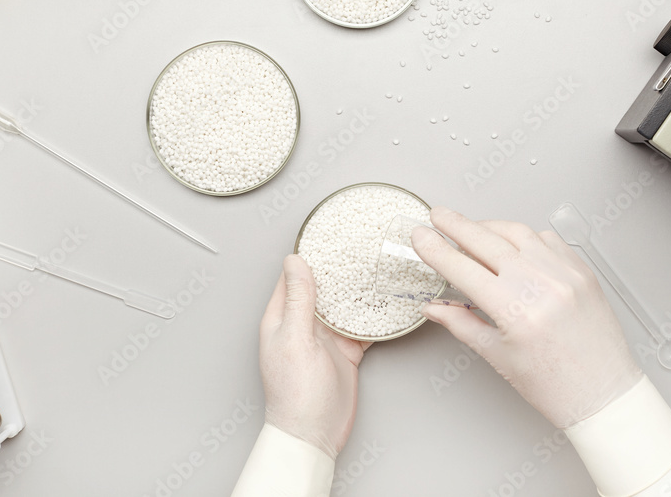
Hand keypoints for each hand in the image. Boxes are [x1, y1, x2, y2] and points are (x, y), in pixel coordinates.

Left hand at [259, 255, 371, 458]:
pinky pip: (363, 326)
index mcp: (282, 317)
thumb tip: (295, 261)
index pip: (293, 276)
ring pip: (346, 304)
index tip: (327, 235)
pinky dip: (375, 316)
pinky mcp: (347, 351)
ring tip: (377, 267)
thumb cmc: (295, 394)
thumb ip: (298, 300)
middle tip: (360, 246)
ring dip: (359, 290)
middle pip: (324, 287)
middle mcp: (304, 324)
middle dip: (340, 268)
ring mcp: (326, 338)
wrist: (314, 434)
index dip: (309, 255)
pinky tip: (387, 303)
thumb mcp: (295, 339)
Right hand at [416, 207, 641, 428]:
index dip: (436, 249)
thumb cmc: (556, 385)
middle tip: (439, 216)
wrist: (603, 393)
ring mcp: (565, 273)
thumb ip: (462, 324)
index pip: (463, 269)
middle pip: (487, 240)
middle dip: (457, 224)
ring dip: (490, 227)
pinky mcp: (582, 271)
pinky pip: (547, 240)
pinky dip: (525, 236)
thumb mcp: (498, 357)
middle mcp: (542, 285)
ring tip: (471, 228)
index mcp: (516, 310)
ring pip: (518, 233)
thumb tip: (435, 308)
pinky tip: (513, 242)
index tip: (421, 236)